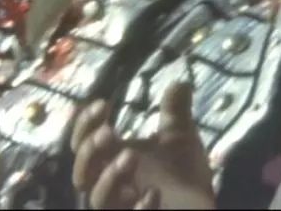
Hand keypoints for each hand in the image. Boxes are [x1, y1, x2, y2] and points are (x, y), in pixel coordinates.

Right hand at [70, 83, 215, 208]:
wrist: (200, 206)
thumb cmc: (184, 175)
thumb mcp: (180, 139)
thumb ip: (174, 113)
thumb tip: (181, 82)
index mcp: (112, 160)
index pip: (83, 142)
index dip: (85, 124)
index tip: (103, 104)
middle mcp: (110, 186)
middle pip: (81, 173)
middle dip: (90, 151)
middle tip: (109, 132)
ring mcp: (121, 207)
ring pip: (97, 199)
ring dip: (109, 177)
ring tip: (130, 156)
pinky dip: (138, 208)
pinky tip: (153, 192)